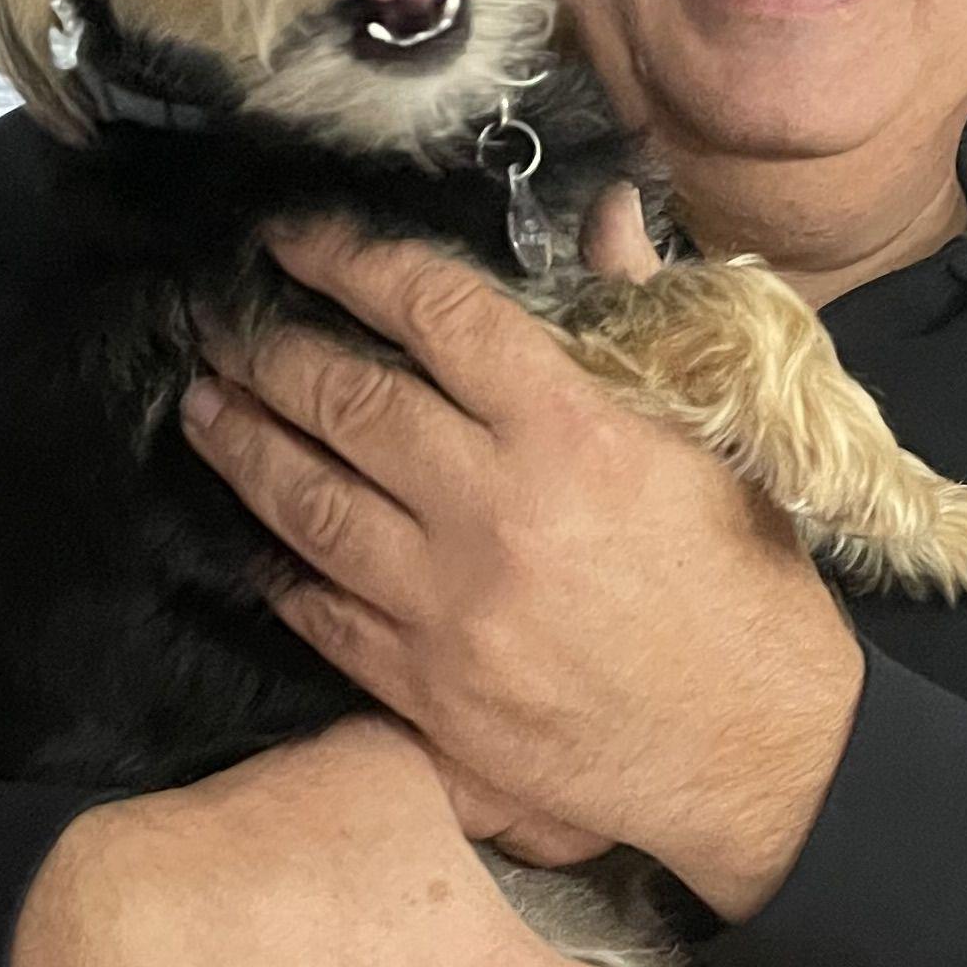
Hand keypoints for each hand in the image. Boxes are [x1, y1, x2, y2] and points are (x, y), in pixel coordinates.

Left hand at [178, 202, 864, 919]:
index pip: (435, 316)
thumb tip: (606, 216)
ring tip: (204, 407)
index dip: (350, 263)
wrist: (762, 751)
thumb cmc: (746, 588)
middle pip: (348, 405)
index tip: (295, 239)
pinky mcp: (429, 693)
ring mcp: (450, 610)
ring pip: (309, 506)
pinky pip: (322, 615)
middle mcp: (496, 513)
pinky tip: (253, 539)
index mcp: (573, 434)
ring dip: (243, 448)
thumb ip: (638, 321)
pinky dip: (279, 570)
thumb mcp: (713, 440)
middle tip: (218, 322)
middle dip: (268, 352)